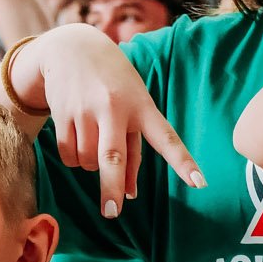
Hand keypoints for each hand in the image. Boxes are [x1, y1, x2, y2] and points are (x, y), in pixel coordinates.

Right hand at [33, 35, 204, 215]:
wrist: (71, 48)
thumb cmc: (113, 83)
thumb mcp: (131, 105)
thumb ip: (133, 150)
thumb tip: (131, 193)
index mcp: (141, 105)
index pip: (166, 138)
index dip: (183, 162)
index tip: (200, 183)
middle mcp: (114, 107)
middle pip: (113, 157)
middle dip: (112, 188)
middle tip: (112, 212)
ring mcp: (86, 110)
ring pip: (88, 160)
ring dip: (91, 166)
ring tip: (94, 142)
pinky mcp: (63, 113)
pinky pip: (68, 154)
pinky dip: (74, 159)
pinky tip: (78, 142)